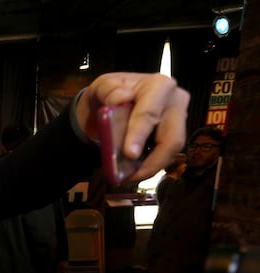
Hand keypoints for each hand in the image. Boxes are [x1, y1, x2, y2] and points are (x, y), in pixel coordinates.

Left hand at [75, 72, 189, 181]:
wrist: (112, 103)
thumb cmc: (109, 93)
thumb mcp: (101, 87)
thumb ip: (107, 90)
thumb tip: (121, 98)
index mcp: (158, 86)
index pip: (150, 113)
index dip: (140, 134)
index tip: (129, 153)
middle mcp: (176, 102)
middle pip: (171, 137)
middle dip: (152, 161)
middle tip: (129, 177)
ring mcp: (178, 120)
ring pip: (172, 151)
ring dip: (150, 168)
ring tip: (128, 179)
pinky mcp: (174, 136)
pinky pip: (166, 156)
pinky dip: (150, 167)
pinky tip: (134, 174)